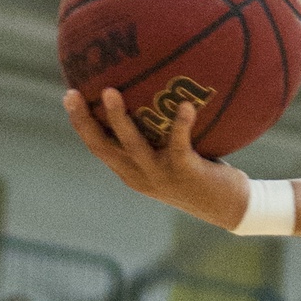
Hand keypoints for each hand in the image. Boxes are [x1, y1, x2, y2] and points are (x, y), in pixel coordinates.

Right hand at [64, 86, 250, 229]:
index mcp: (132, 172)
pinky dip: (181, 124)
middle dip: (84, 121)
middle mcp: (140, 175)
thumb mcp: (173, 158)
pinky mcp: (185, 173)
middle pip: (103, 148)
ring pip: (133, 145)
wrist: (232, 208)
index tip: (69, 97)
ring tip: (111, 91)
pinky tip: (186, 104)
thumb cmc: (203, 175)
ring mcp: (161, 175)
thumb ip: (159, 135)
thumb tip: (156, 93)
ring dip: (119, 118)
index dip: (81, 124)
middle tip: (72, 94)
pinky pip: (179, 144)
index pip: (99, 147)